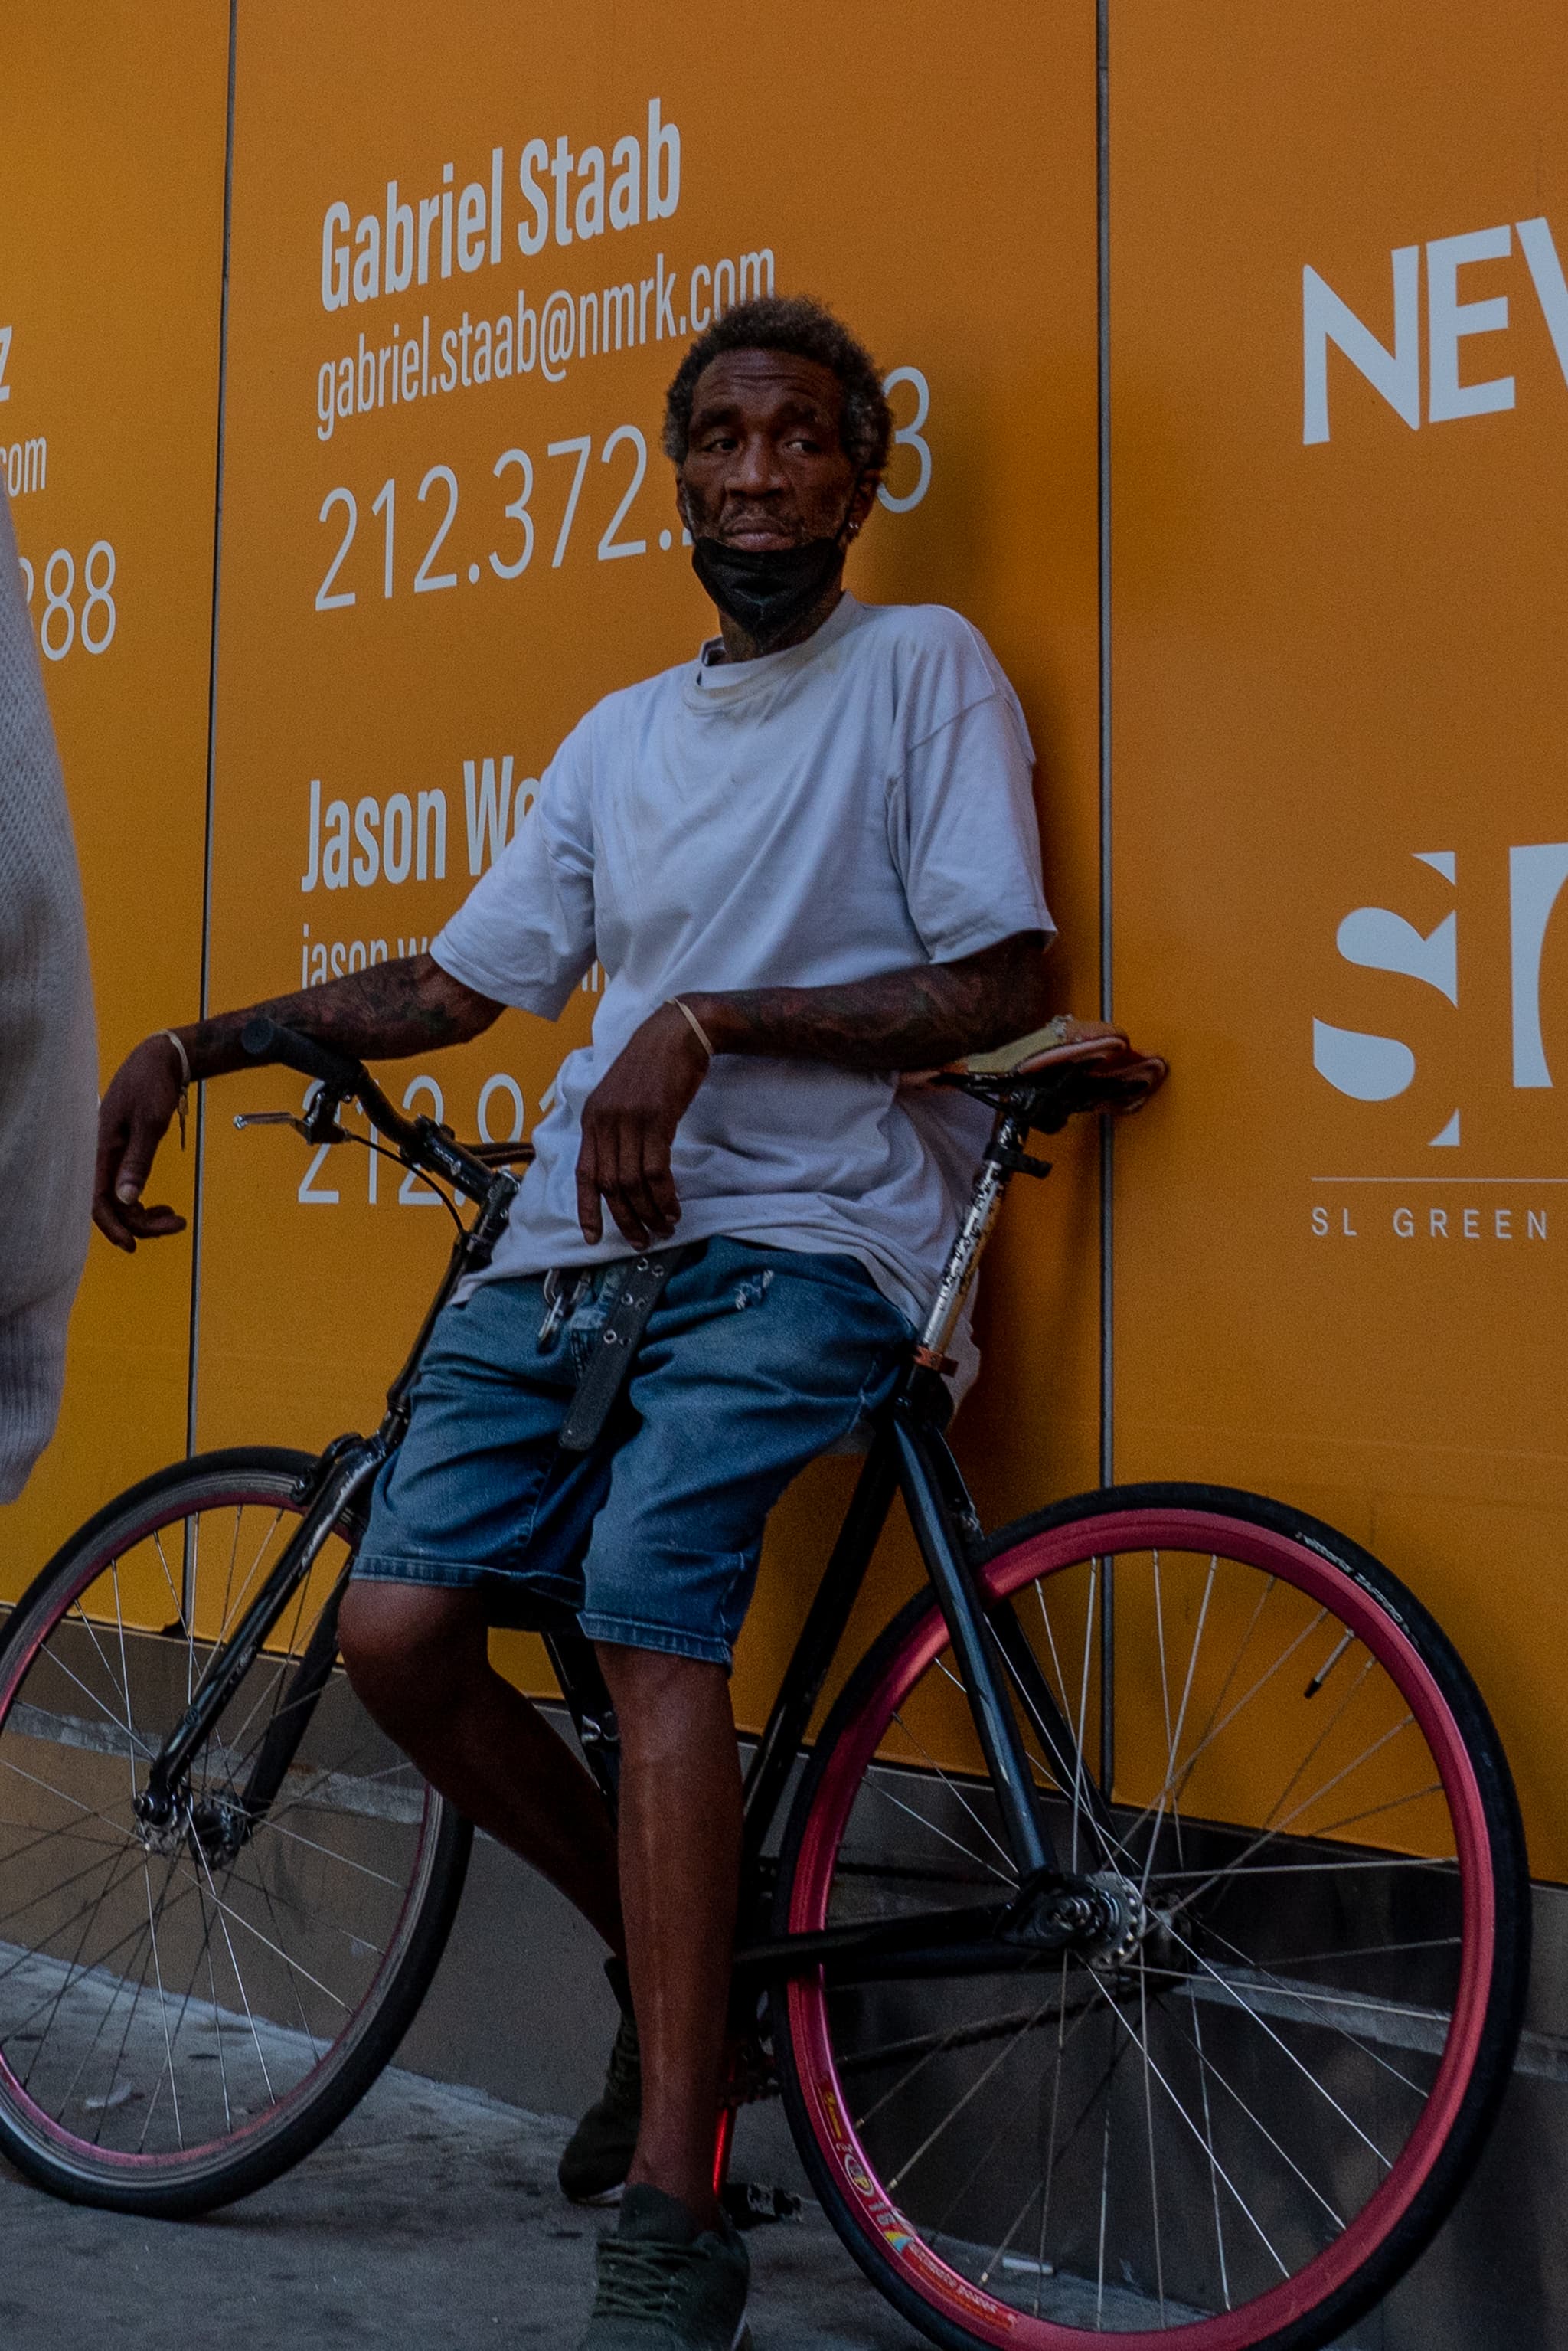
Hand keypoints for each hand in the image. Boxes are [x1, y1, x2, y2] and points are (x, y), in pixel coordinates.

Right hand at [94, 1036, 189, 1252]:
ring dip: (146, 1215)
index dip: (112, 1226)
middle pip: (114, 1204)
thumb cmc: (152, 1084)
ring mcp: (115, 1154)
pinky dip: (145, 1201)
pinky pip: (129, 1187)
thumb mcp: (150, 1122)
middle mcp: (104, 1154)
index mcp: (103, 1148)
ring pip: (123, 1199)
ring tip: (175, 1218)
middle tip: (178, 1225)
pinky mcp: (126, 1151)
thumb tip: (128, 1198)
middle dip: (142, 1223)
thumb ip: (138, 1160)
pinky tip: (163, 1206)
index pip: (98, 1200)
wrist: (160, 1058)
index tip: (133, 1245)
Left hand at [575, 1005, 708, 1247]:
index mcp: (592, 1118)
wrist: (677, 1032)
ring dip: (648, 1211)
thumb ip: (613, 1127)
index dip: (587, 1209)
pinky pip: (656, 1170)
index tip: (593, 1237)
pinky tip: (674, 1207)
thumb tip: (616, 1166)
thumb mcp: (620, 1095)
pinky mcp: (656, 1119)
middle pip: (609, 1184)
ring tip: (663, 1227)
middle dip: (625, 1218)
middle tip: (642, 1239)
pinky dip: (664, 1195)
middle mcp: (605, 1121)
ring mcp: (629, 1120)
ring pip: (632, 1182)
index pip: (583, 1173)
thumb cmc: (652, 1064)